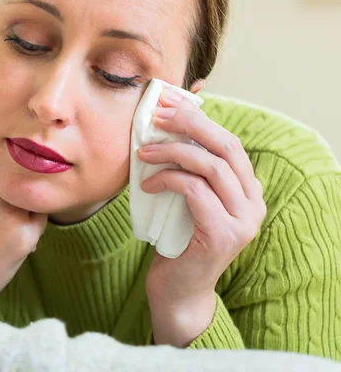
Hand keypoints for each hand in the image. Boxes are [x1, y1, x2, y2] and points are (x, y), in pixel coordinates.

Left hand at [137, 89, 265, 346]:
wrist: (178, 291)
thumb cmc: (177, 240)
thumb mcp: (185, 198)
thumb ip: (187, 169)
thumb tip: (162, 127)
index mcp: (245, 189)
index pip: (228, 141)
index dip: (198, 118)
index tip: (167, 104)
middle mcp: (252, 202)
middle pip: (226, 146)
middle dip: (189, 124)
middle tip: (157, 116)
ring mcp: (243, 220)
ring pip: (211, 166)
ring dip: (172, 152)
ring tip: (143, 152)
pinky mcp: (224, 234)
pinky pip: (196, 191)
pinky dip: (168, 180)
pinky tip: (148, 185)